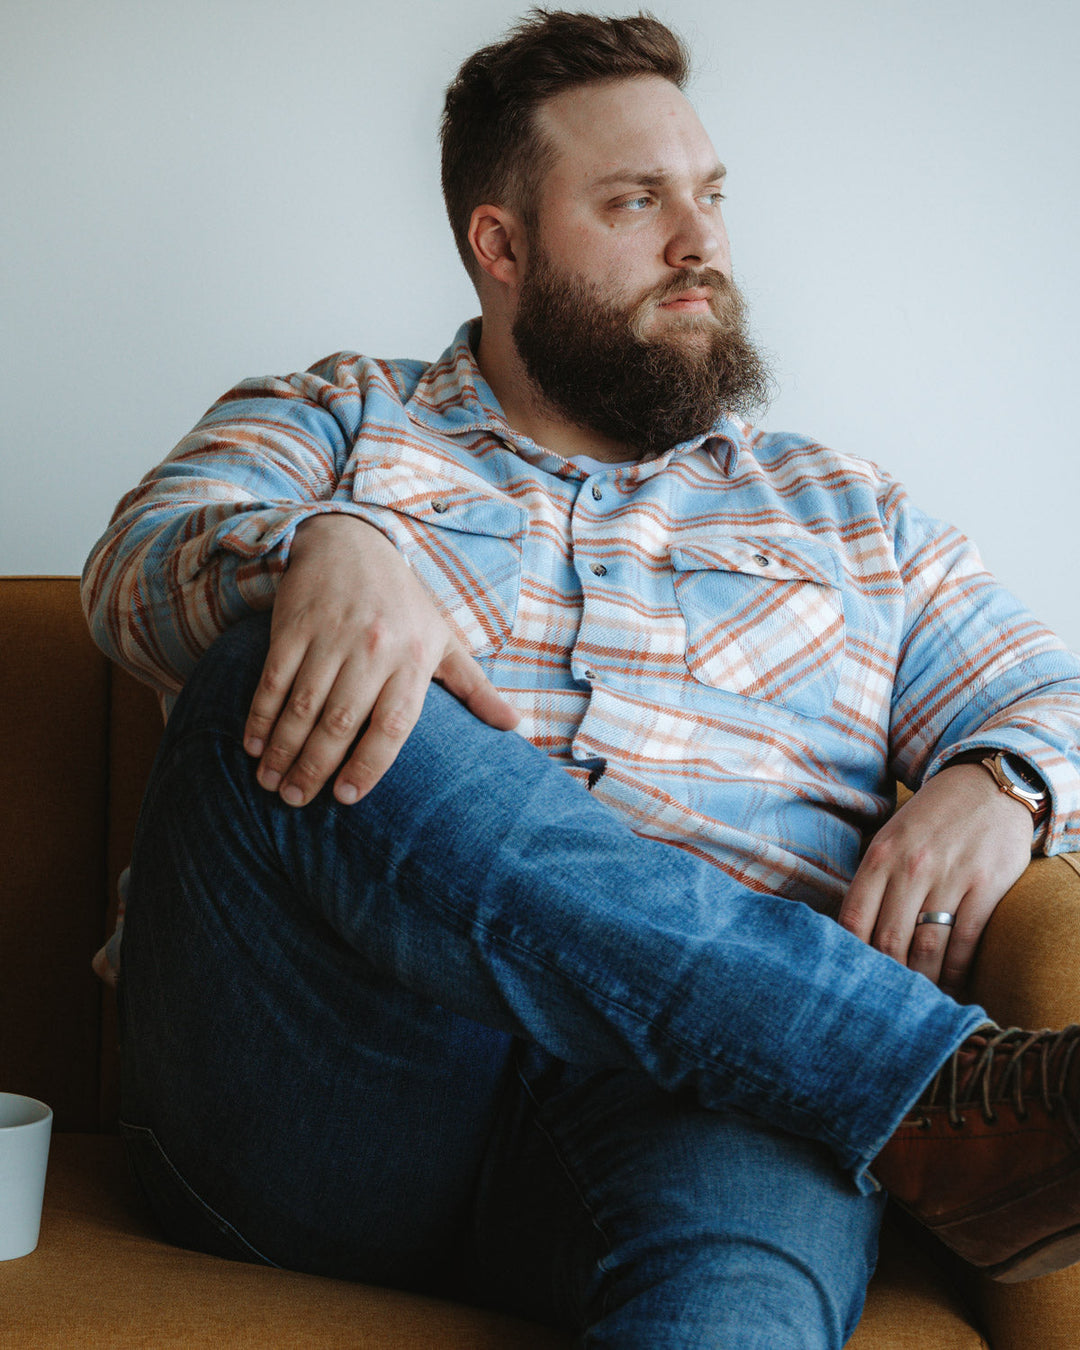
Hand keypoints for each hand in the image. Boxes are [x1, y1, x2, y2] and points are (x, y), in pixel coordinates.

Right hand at [243, 514, 519, 805]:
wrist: (351, 541)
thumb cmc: (402, 603)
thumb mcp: (443, 638)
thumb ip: (473, 687)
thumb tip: (513, 725)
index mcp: (414, 657)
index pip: (393, 724)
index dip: (369, 764)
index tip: (347, 797)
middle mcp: (374, 647)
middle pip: (341, 721)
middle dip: (315, 767)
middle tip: (295, 801)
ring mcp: (331, 635)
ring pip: (303, 705)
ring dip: (283, 750)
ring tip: (270, 784)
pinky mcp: (294, 624)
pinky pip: (274, 679)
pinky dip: (261, 715)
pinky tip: (252, 745)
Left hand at [837, 763, 1034, 994]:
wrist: (987, 786)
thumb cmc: (930, 820)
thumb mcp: (890, 838)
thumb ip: (872, 880)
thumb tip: (848, 932)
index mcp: (880, 857)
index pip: (853, 919)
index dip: (848, 957)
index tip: (848, 981)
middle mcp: (911, 868)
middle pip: (888, 941)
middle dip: (884, 978)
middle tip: (882, 1003)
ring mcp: (950, 877)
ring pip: (926, 947)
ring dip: (921, 982)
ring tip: (917, 1002)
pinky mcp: (987, 885)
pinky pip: (965, 940)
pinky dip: (956, 970)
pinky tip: (951, 985)